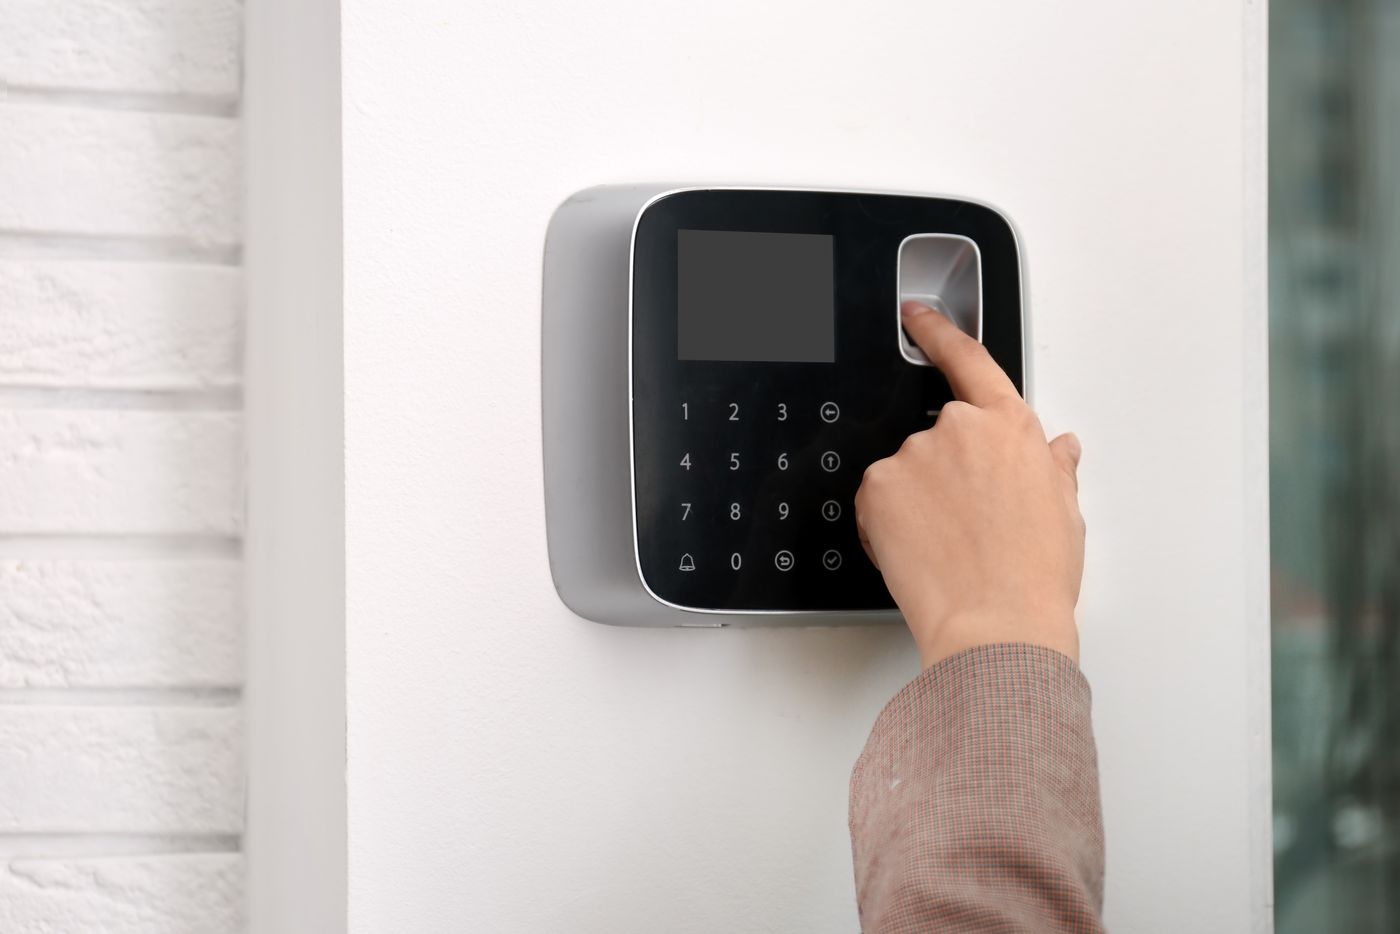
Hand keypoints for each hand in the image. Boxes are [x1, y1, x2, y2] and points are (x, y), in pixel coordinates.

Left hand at [855, 302, 1085, 667]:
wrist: (995, 623)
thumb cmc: (1035, 575)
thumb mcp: (1063, 513)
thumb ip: (1052, 469)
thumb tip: (1060, 451)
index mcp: (1010, 427)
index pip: (968, 359)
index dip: (938, 331)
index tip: (917, 316)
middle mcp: (958, 429)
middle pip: (938, 438)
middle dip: (944, 476)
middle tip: (965, 526)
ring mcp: (914, 455)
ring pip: (906, 472)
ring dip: (917, 501)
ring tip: (948, 546)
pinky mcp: (878, 486)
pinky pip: (876, 499)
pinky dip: (888, 522)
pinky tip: (920, 551)